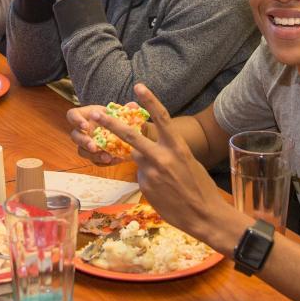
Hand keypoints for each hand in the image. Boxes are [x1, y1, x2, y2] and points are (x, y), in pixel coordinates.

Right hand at [68, 104, 124, 164]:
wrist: (122, 130)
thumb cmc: (117, 117)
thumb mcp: (121, 111)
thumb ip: (126, 109)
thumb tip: (133, 105)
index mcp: (86, 115)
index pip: (72, 115)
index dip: (76, 120)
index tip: (85, 126)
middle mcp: (83, 130)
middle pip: (75, 136)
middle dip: (84, 142)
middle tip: (94, 147)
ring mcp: (86, 144)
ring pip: (82, 151)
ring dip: (93, 155)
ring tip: (107, 157)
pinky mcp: (93, 155)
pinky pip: (94, 161)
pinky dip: (103, 162)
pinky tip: (115, 160)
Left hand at [93, 84, 228, 238]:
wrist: (203, 215)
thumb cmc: (201, 186)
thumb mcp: (187, 161)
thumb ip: (168, 152)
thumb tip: (147, 150)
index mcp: (177, 147)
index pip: (161, 118)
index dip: (150, 100)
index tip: (138, 86)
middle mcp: (162, 157)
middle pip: (131, 136)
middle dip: (111, 124)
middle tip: (96, 114)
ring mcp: (151, 173)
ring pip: (137, 158)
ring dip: (144, 161)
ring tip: (165, 177)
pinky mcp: (145, 187)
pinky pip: (141, 176)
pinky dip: (150, 180)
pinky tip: (163, 191)